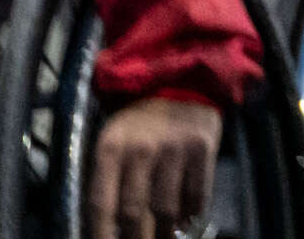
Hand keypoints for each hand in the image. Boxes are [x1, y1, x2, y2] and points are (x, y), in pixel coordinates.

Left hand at [87, 97, 219, 238]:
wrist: (181, 79)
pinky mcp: (202, 147)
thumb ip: (108, 177)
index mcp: (111, 148)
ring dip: (164, 233)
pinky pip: (197, 193)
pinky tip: (187, 222)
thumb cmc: (141, 120)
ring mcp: (174, 149)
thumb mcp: (114, 140)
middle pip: (133, 211)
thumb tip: (108, 224)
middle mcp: (140, 150)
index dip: (101, 234)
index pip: (101, 204)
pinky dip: (192, 214)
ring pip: (166, 208)